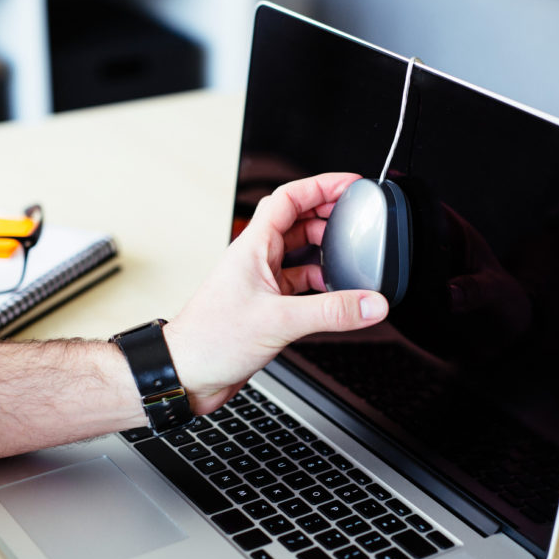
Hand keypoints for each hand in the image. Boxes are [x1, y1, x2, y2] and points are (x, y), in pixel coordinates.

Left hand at [165, 172, 389, 413]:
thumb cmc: (210, 340)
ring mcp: (261, 282)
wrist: (187, 374)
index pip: (289, 198)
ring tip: (350, 254)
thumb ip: (331, 312)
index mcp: (254, 247)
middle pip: (297, 222)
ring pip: (299, 254)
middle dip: (328, 215)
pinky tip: (334, 295)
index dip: (321, 185)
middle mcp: (257, 260)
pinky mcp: (266, 307)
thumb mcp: (279, 321)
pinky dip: (319, 284)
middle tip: (357, 217)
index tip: (350, 184)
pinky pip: (298, 284)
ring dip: (324, 251)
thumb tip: (372, 303)